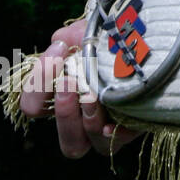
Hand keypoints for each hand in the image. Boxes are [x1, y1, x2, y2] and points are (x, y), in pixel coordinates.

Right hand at [19, 19, 142, 158]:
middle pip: (58, 134)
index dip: (38, 84)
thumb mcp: (88, 34)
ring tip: (95, 96)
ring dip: (86, 120)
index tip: (60, 51)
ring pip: (82, 145)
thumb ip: (68, 39)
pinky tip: (117, 120)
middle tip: (71, 83)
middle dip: (62, 111)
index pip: (33, 106)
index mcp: (61, 97)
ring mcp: (103, 128)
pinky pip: (115, 142)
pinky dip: (115, 134)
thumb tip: (60, 45)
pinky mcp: (128, 129)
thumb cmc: (113, 39)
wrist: (146, 39)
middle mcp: (78, 119)